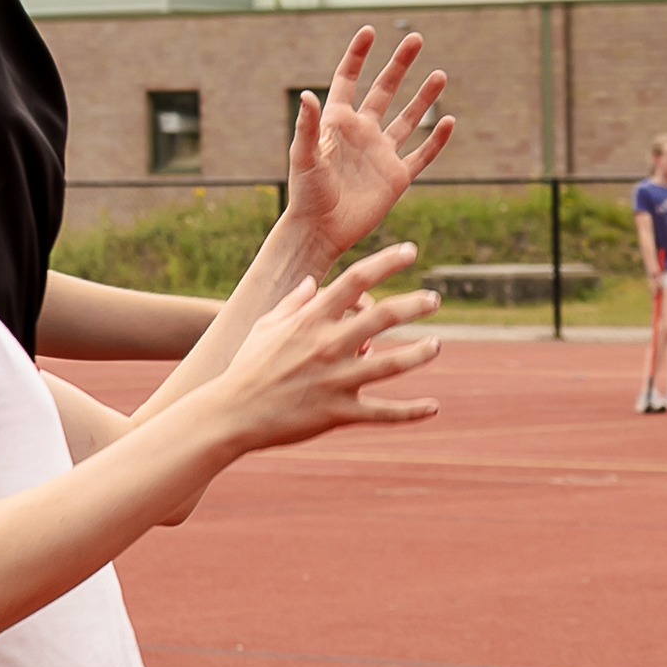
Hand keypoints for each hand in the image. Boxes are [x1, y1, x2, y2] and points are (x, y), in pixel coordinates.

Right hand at [221, 244, 444, 445]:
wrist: (231, 414)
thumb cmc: (246, 367)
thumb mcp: (264, 326)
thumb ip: (292, 302)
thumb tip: (312, 282)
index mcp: (311, 320)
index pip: (355, 280)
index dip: (386, 262)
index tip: (410, 251)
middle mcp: (328, 345)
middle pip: (383, 316)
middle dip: (414, 305)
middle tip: (434, 299)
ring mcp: (336, 380)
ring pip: (392, 363)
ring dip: (421, 353)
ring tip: (436, 345)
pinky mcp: (339, 412)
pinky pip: (383, 413)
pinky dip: (411, 412)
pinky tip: (433, 408)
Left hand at [282, 25, 454, 262]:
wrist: (321, 230)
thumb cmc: (306, 193)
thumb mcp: (304, 157)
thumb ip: (308, 126)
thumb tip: (307, 95)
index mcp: (338, 122)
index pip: (348, 79)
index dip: (358, 55)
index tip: (369, 31)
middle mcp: (363, 132)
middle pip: (384, 90)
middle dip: (399, 64)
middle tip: (416, 39)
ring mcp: (382, 153)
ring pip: (409, 118)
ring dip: (424, 97)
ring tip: (440, 74)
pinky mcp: (397, 177)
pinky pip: (421, 155)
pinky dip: (436, 140)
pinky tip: (448, 122)